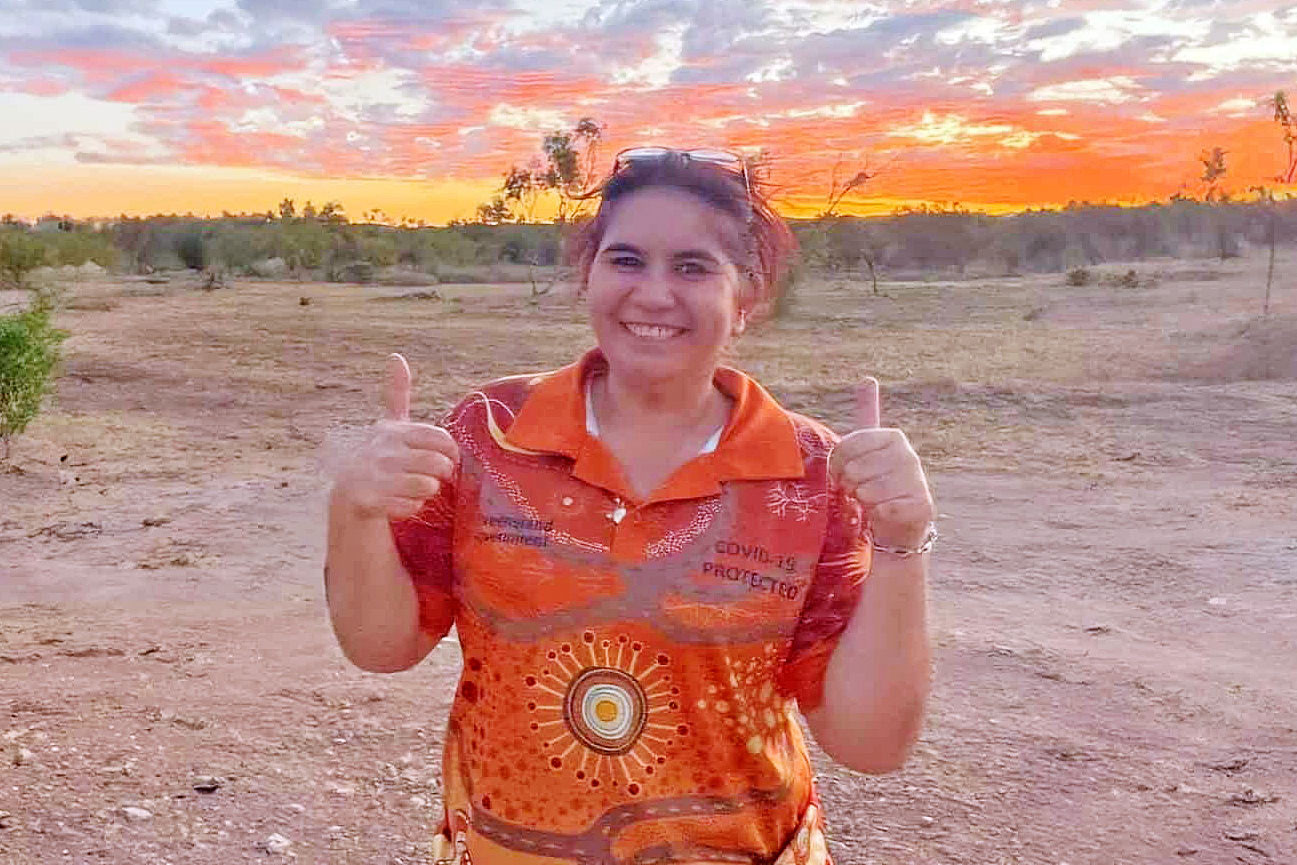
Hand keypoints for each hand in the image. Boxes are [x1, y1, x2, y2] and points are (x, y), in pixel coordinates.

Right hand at [332, 354, 458, 520]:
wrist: (349, 492)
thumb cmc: (381, 456)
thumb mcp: (391, 426)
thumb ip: (396, 395)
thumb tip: (395, 357)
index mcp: (392, 430)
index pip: (441, 439)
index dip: (451, 451)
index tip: (448, 457)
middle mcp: (381, 449)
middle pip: (438, 464)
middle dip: (442, 473)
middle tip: (434, 475)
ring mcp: (372, 475)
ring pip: (427, 486)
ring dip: (427, 491)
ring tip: (417, 488)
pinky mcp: (367, 500)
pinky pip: (410, 507)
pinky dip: (412, 508)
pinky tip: (401, 502)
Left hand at [828, 378, 934, 548]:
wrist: (899, 519)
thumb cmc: (875, 480)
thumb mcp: (867, 447)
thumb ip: (867, 414)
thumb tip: (868, 378)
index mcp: (893, 437)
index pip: (847, 445)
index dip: (837, 464)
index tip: (843, 471)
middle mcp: (909, 455)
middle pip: (855, 470)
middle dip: (850, 484)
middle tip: (860, 487)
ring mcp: (918, 480)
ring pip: (867, 492)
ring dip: (864, 500)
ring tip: (874, 500)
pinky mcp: (922, 506)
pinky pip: (883, 510)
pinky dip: (878, 515)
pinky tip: (886, 512)